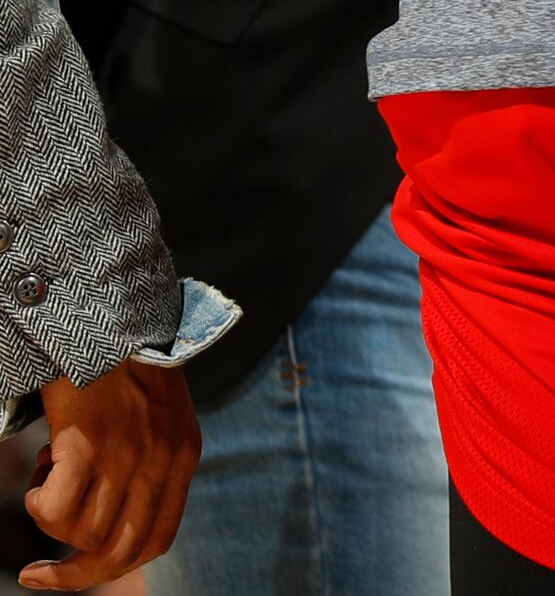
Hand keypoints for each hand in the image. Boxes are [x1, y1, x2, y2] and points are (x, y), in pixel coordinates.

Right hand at [23, 360, 196, 589]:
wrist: (113, 318)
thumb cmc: (126, 367)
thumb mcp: (158, 422)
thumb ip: (147, 466)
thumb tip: (107, 522)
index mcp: (183, 461)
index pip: (156, 541)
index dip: (113, 567)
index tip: (74, 570)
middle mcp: (161, 465)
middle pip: (120, 553)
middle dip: (74, 574)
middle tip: (36, 574)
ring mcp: (127, 457)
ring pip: (82, 535)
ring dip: (53, 520)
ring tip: (52, 472)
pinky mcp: (89, 446)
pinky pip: (55, 511)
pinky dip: (39, 503)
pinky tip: (43, 467)